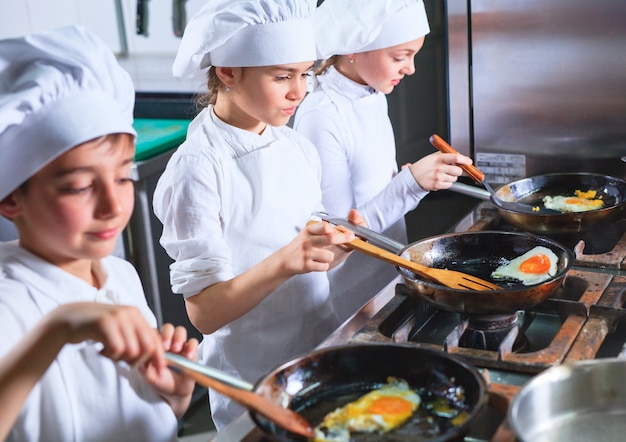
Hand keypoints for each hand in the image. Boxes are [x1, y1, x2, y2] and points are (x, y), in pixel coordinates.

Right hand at [51, 302, 166, 368]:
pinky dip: (111, 355)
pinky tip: (102, 350)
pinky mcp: (104, 323)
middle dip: (139, 361)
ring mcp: (118, 317)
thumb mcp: (120, 330)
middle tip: (123, 361)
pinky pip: (118, 348)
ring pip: (133, 350)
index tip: (159, 374)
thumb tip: (154, 361)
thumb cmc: (96, 328)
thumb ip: (136, 340)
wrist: (69, 318)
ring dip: (121, 358)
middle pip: (148, 347)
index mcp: (137, 315)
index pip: (156, 340)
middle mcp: (130, 313)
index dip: (159, 359)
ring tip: (109, 352)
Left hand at [139, 323, 198, 417]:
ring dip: (178, 337)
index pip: (154, 332)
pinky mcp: (192, 351)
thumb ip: (146, 371)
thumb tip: (141, 364)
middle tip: (166, 346)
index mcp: (155, 345)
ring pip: (180, 331)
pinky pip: (193, 342)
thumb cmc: (161, 382)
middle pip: (168, 328)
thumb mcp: (151, 378)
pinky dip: (191, 346)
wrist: (175, 392)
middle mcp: (168, 342)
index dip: (154, 336)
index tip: (155, 346)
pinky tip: (188, 355)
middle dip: (167, 334)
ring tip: (176, 349)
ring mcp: (180, 345)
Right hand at [282, 218, 356, 273]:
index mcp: (308, 231)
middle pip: (330, 238)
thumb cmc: (300, 246)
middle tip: (351, 237)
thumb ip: (322, 230)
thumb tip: (340, 229)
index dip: (336, 229)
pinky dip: (323, 266)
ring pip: (329, 256)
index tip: (345, 231)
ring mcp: (306, 253)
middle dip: (343, 238)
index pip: (324, 226)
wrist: (285, 260)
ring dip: (329, 258)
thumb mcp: (308, 234)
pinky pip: (324, 266)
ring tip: (321, 257)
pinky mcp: (306, 265)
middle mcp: (307, 241)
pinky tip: (316, 263)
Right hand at [408, 152, 472, 190]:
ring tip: (443, 175)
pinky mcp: (437, 185)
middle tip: (453, 169)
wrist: (413, 177)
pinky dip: (447, 183)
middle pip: (458, 171)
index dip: (464, 160)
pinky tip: (440, 180)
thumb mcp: (432, 157)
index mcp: (438, 158)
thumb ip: (445, 155)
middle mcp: (438, 168)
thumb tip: (458, 155)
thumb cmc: (423, 166)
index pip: (454, 157)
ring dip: (451, 177)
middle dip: (458, 171)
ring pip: (454, 178)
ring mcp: (438, 177)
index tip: (469, 162)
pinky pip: (449, 185)